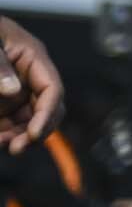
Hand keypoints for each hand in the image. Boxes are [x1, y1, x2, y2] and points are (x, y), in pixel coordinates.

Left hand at [0, 17, 63, 152]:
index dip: (47, 113)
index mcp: (33, 58)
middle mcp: (28, 77)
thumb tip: (14, 91)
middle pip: (46, 109)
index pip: (52, 89)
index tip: (35, 134)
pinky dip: (6, 133)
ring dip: (18, 136)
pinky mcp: (1, 102)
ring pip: (28, 120)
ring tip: (1, 144)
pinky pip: (10, 122)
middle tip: (17, 148)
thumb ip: (0, 66)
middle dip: (36, 131)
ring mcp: (14, 91)